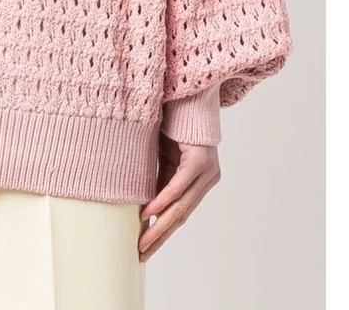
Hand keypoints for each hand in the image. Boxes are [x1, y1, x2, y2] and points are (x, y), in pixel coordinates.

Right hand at [138, 133, 219, 260]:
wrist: (188, 94)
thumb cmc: (173, 122)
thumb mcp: (162, 157)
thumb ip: (157, 179)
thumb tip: (142, 205)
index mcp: (198, 180)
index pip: (179, 214)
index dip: (162, 233)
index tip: (145, 249)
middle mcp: (207, 179)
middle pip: (180, 216)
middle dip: (159, 238)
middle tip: (141, 254)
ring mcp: (206, 172)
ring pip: (181, 207)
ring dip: (159, 227)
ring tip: (142, 242)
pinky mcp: (200, 161)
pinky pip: (179, 186)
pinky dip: (163, 201)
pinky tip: (149, 214)